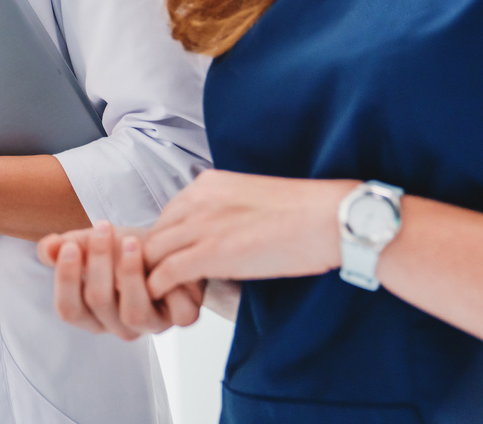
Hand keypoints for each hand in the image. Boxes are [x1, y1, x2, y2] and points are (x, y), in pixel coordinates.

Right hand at [38, 222, 203, 338]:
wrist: (163, 244)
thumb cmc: (121, 248)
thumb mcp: (88, 244)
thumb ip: (63, 247)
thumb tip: (48, 247)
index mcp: (91, 314)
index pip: (69, 310)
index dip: (66, 279)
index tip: (70, 246)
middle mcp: (119, 326)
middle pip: (99, 302)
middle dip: (98, 261)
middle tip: (102, 227)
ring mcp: (151, 325)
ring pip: (134, 313)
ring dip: (130, 273)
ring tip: (130, 242)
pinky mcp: (182, 317)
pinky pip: (176, 312)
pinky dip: (169, 284)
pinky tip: (162, 259)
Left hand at [143, 170, 354, 300]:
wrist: (330, 218)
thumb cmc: (304, 213)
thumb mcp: (249, 199)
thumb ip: (224, 210)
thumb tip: (216, 233)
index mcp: (207, 184)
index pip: (167, 214)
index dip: (168, 241)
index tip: (176, 258)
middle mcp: (196, 199)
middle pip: (153, 232)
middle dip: (154, 258)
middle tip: (166, 280)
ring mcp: (201, 225)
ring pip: (152, 252)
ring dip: (154, 274)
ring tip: (169, 292)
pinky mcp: (211, 253)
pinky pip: (166, 273)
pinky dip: (160, 288)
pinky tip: (169, 298)